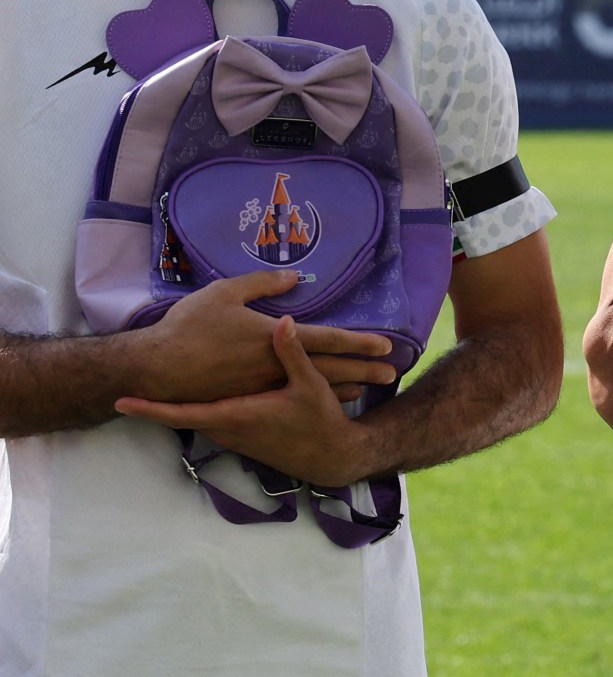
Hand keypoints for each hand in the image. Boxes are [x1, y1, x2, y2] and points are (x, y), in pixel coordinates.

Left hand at [115, 316, 375, 488]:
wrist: (330, 457)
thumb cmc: (319, 421)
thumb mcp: (309, 385)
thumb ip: (292, 353)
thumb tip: (283, 321)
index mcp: (236, 415)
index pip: (182, 414)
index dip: (150, 409)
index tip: (121, 401)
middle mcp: (227, 429)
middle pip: (182, 415)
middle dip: (158, 401)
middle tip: (130, 385)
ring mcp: (232, 437)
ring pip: (196, 417)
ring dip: (177, 405)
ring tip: (157, 386)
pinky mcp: (240, 439)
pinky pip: (210, 421)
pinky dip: (197, 409)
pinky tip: (200, 393)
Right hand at [135, 268, 396, 404]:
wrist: (156, 369)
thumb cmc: (189, 327)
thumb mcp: (224, 293)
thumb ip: (262, 283)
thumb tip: (294, 277)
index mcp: (273, 337)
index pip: (326, 339)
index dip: (358, 341)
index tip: (386, 345)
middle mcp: (275, 365)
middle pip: (330, 368)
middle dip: (363, 369)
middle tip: (392, 371)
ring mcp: (264, 386)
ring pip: (313, 387)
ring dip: (345, 385)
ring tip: (371, 387)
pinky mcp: (250, 399)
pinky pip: (292, 398)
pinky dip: (315, 397)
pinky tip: (330, 398)